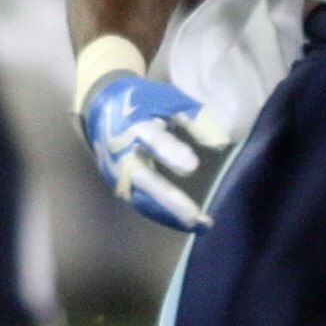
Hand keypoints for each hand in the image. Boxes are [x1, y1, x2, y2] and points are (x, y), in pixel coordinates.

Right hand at [79, 71, 231, 231]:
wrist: (104, 106)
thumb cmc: (146, 103)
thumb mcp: (171, 100)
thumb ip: (196, 119)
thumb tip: (221, 145)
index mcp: (134, 124)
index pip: (152, 139)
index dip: (170, 152)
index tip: (192, 166)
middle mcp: (121, 152)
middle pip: (142, 178)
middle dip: (167, 198)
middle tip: (193, 214)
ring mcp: (118, 172)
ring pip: (142, 198)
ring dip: (169, 214)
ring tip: (199, 225)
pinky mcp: (120, 185)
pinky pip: (142, 204)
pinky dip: (164, 216)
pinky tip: (187, 224)